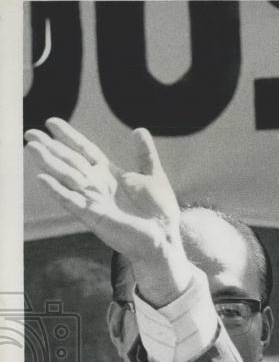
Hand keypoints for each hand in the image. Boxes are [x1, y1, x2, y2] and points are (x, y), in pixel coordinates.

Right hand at [25, 118, 190, 305]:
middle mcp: (98, 186)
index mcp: (110, 175)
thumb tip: (139, 130)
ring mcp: (94, 201)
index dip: (69, 137)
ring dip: (49, 163)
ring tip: (31, 147)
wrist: (165, 239)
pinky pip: (72, 201)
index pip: (84, 151)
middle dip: (50, 148)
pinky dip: (57, 190)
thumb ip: (145, 155)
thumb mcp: (153, 177)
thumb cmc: (160, 212)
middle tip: (30, 133)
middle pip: (70, 162)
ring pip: (67, 177)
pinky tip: (42, 178)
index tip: (51, 122)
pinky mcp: (95, 216)